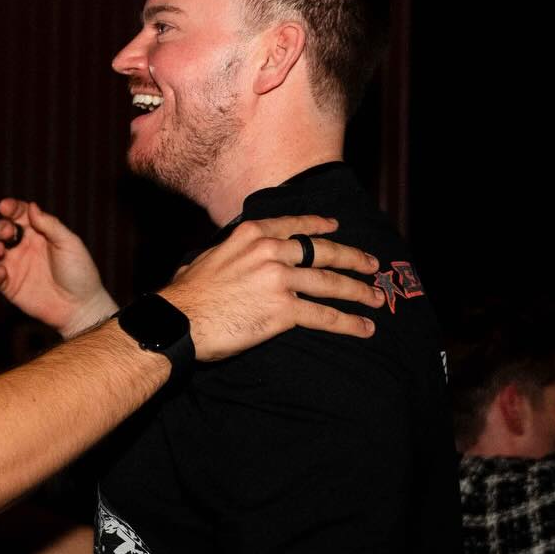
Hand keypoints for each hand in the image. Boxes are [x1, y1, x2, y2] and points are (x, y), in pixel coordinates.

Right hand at [0, 198, 117, 336]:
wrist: (81, 307)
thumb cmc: (80, 273)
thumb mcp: (70, 244)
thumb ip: (51, 225)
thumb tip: (32, 207)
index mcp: (39, 233)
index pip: (20, 215)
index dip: (11, 208)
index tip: (5, 207)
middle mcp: (25, 247)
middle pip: (3, 230)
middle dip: (0, 227)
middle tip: (7, 231)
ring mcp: (16, 267)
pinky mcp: (11, 287)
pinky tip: (2, 272)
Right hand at [160, 215, 382, 362]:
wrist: (178, 321)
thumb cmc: (185, 295)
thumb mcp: (206, 258)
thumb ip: (227, 253)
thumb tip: (226, 258)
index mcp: (250, 235)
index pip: (294, 226)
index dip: (319, 226)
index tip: (336, 227)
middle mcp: (270, 252)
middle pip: (322, 252)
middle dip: (352, 258)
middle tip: (372, 264)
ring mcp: (279, 280)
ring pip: (330, 283)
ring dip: (358, 291)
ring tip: (375, 298)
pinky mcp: (284, 311)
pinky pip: (324, 316)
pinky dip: (348, 322)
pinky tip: (364, 327)